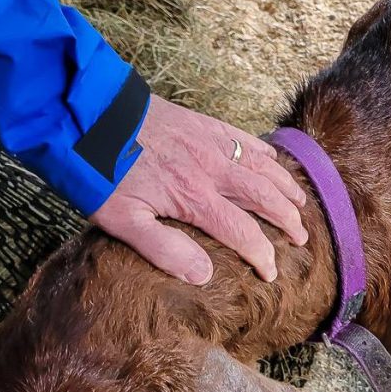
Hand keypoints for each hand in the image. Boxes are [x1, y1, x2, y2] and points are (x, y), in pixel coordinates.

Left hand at [91, 95, 307, 283]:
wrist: (89, 116)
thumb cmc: (101, 173)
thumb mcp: (123, 221)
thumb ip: (164, 249)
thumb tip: (205, 275)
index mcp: (195, 198)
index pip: (243, 233)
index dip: (262, 255)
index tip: (271, 273)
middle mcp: (213, 170)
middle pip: (265, 198)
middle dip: (288, 220)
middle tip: (301, 238)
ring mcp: (211, 143)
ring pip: (263, 166)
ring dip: (285, 186)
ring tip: (300, 202)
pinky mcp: (204, 124)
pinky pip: (246, 138)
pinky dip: (266, 152)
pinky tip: (274, 159)